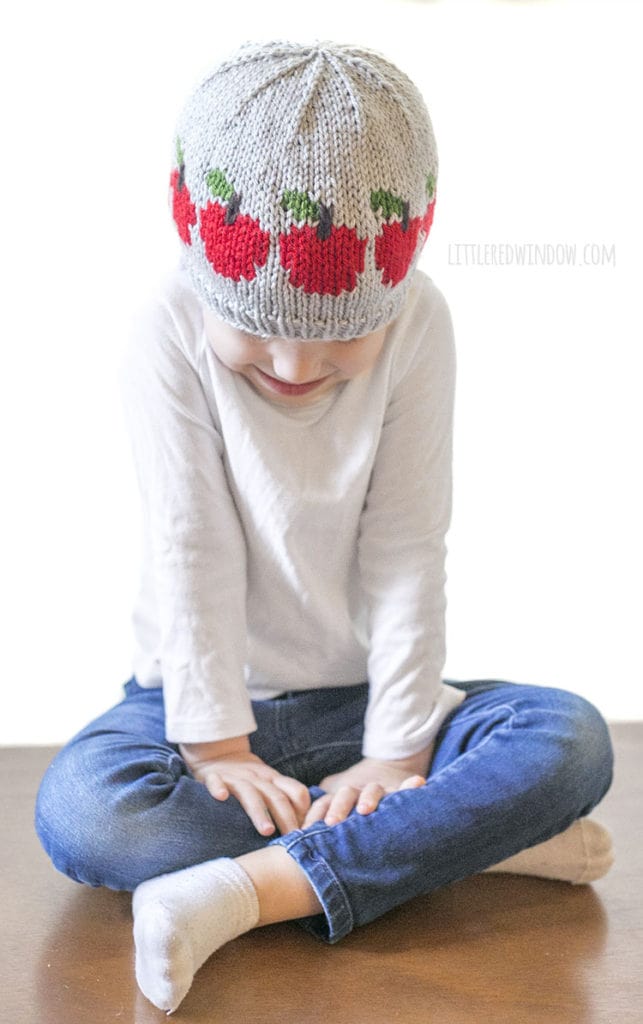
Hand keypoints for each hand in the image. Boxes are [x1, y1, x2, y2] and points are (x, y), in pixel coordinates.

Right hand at [179, 736, 310, 837]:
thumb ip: (284, 802)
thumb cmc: (249, 780)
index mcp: (274, 781)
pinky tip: (221, 797)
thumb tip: (304, 832)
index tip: (304, 834)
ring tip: (267, 830)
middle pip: (276, 797)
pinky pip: (216, 781)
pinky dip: (218, 787)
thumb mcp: (270, 785)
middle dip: (286, 818)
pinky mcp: (213, 776)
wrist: (219, 755)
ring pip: (249, 793)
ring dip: (259, 811)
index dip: (303, 812)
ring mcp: (235, 777)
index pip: (297, 792)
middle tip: (291, 839)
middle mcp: (257, 778)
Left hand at [302, 742, 434, 827]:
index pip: (323, 804)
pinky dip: (411, 785)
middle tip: (332, 824)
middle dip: (338, 808)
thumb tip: (296, 844)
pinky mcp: (398, 791)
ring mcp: (378, 790)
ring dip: (368, 798)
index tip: (305, 832)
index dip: (315, 817)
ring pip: (371, 790)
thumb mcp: (334, 812)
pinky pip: (405, 789)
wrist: (384, 771)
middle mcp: (357, 792)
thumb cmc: (352, 808)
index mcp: (338, 798)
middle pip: (345, 795)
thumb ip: (319, 823)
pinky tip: (419, 783)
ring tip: (365, 809)